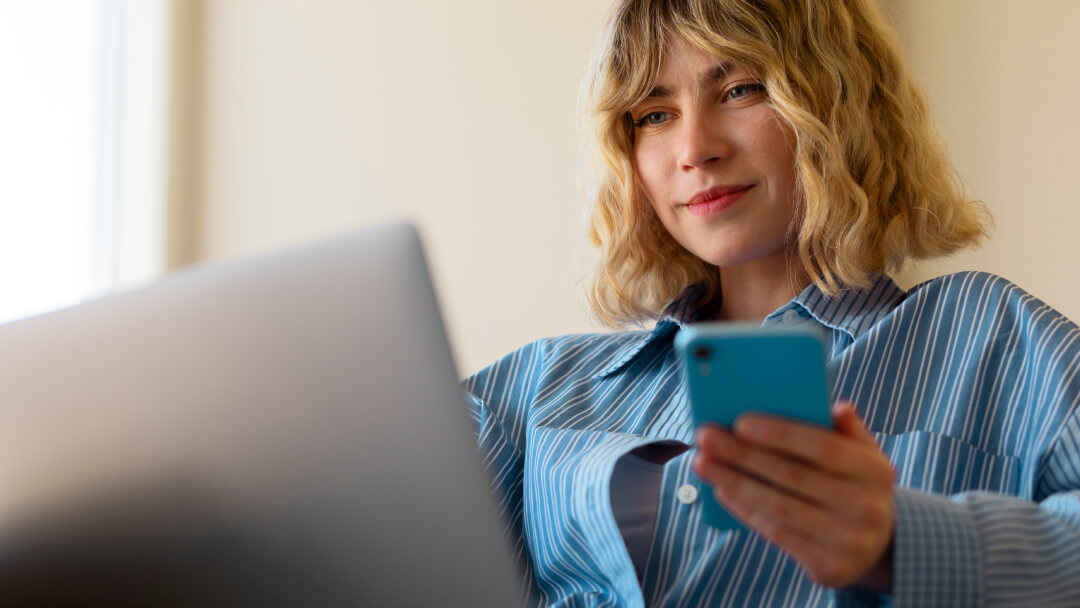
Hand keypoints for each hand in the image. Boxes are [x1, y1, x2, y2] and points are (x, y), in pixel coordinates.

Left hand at [692, 402, 894, 590]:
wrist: (878, 544)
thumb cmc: (855, 484)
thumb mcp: (862, 454)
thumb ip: (848, 429)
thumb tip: (836, 407)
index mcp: (876, 471)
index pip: (824, 448)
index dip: (781, 434)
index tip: (740, 422)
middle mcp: (867, 508)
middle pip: (793, 476)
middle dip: (742, 455)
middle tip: (705, 437)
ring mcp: (849, 541)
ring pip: (779, 507)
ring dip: (733, 482)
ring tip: (703, 462)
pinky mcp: (829, 568)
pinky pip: (777, 534)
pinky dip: (745, 510)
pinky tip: (721, 491)